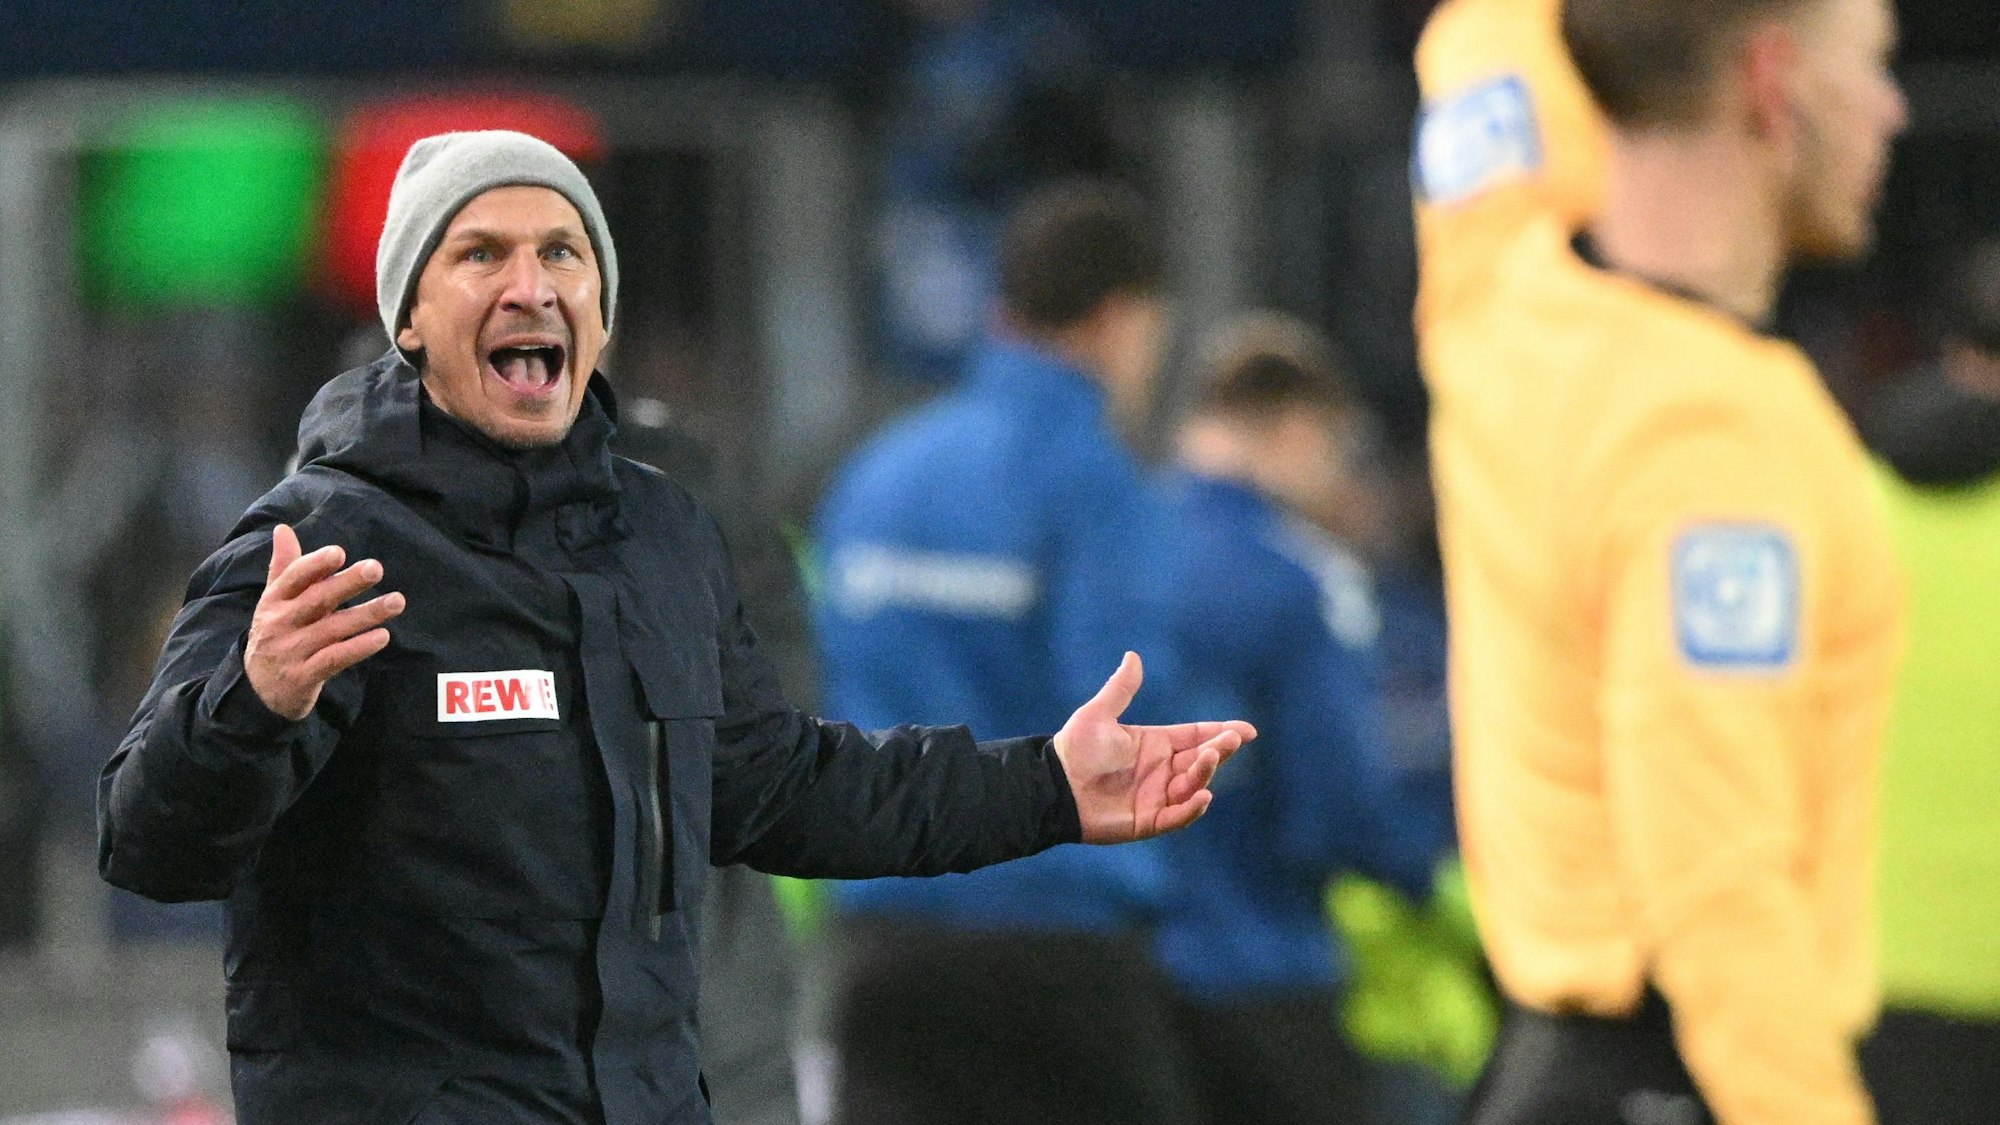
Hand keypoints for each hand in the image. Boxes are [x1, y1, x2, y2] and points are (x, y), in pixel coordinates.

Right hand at [243, 524, 405, 720]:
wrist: (258, 689)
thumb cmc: (277, 633)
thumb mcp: (274, 600)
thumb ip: (285, 566)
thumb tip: (282, 528)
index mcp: (274, 600)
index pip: (293, 578)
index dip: (315, 565)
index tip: (339, 552)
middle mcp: (280, 623)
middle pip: (316, 600)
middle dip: (347, 583)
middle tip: (376, 568)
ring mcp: (291, 651)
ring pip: (332, 629)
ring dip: (366, 614)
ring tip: (396, 602)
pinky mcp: (304, 677)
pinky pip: (335, 659)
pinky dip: (359, 648)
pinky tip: (383, 636)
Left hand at [1052, 652, 1254, 843]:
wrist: (1054, 787)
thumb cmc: (1075, 750)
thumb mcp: (1098, 715)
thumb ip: (1120, 689)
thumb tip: (1133, 656)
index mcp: (1155, 744)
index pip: (1195, 736)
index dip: (1221, 732)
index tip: (1247, 730)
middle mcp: (1162, 770)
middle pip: (1201, 759)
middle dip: (1220, 750)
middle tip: (1232, 739)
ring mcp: (1157, 796)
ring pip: (1193, 785)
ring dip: (1205, 773)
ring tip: (1209, 757)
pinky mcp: (1149, 821)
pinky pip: (1177, 817)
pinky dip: (1192, 809)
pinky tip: (1203, 796)